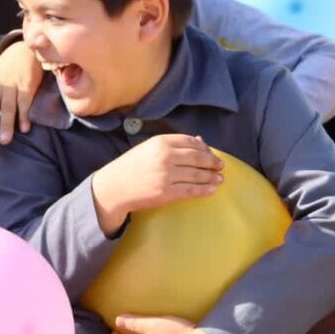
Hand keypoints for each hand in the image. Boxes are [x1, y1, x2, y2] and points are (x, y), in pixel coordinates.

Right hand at [92, 134, 223, 233]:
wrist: (114, 187)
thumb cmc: (131, 166)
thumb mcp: (149, 148)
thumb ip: (173, 144)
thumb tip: (200, 140)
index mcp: (160, 142)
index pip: (190, 142)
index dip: (204, 148)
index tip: (211, 154)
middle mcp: (165, 156)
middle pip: (197, 158)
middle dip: (212, 162)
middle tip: (220, 166)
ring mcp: (166, 175)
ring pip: (197, 175)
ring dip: (211, 177)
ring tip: (219, 178)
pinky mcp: (166, 192)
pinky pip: (191, 190)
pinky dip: (204, 190)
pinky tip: (212, 189)